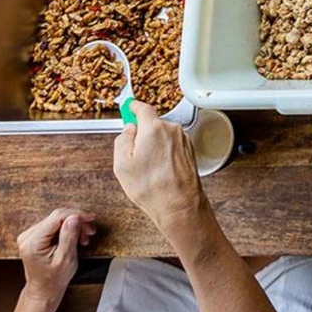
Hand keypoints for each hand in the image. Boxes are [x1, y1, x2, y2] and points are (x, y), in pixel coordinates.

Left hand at [16, 207, 96, 311]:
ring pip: (57, 219)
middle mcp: (28, 236)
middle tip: (90, 230)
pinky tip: (75, 237)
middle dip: (77, 221)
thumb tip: (74, 217)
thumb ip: (69, 236)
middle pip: (57, 216)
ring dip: (74, 225)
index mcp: (33, 242)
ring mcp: (30, 235)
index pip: (57, 217)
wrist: (44, 289)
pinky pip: (54, 224)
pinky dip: (67, 229)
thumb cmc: (53, 279)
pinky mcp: (35, 235)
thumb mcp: (66, 259)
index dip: (77, 214)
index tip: (90, 218)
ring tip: (84, 237)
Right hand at [113, 101, 203, 235]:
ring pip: (163, 136)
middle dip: (143, 134)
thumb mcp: (122, 164)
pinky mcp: (190, 150)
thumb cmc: (152, 187)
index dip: (133, 107)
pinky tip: (160, 171)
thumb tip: (128, 129)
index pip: (143, 108)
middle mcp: (172, 129)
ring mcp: (183, 139)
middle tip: (134, 155)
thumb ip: (122, 140)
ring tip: (149, 169)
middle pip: (152, 124)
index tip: (129, 107)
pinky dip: (165, 153)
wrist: (179, 204)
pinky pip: (172, 145)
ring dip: (155, 146)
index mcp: (154, 128)